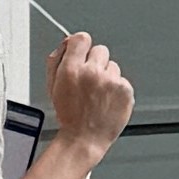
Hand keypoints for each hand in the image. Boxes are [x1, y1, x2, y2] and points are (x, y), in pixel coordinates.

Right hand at [46, 28, 134, 150]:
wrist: (84, 139)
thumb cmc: (69, 115)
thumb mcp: (52, 85)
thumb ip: (56, 60)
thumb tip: (67, 42)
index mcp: (71, 69)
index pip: (82, 39)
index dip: (81, 45)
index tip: (81, 53)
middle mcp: (92, 72)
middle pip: (100, 49)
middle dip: (95, 62)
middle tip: (89, 81)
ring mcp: (111, 81)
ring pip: (113, 66)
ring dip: (107, 76)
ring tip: (98, 95)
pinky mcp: (125, 90)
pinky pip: (122, 80)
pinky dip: (117, 89)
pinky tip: (107, 101)